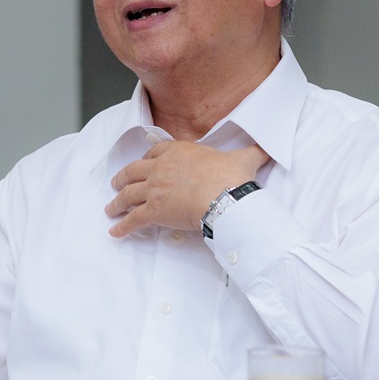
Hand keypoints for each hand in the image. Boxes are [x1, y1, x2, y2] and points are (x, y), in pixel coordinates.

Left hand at [105, 142, 268, 237]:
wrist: (224, 195)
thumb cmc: (232, 176)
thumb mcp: (244, 157)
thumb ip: (253, 151)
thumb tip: (268, 147)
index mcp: (178, 152)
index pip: (155, 152)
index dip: (146, 159)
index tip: (142, 165)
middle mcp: (161, 168)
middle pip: (133, 172)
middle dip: (122, 178)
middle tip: (115, 184)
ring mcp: (155, 189)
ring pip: (128, 195)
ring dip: (117, 203)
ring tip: (110, 209)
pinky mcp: (154, 210)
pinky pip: (133, 220)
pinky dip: (122, 227)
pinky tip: (114, 232)